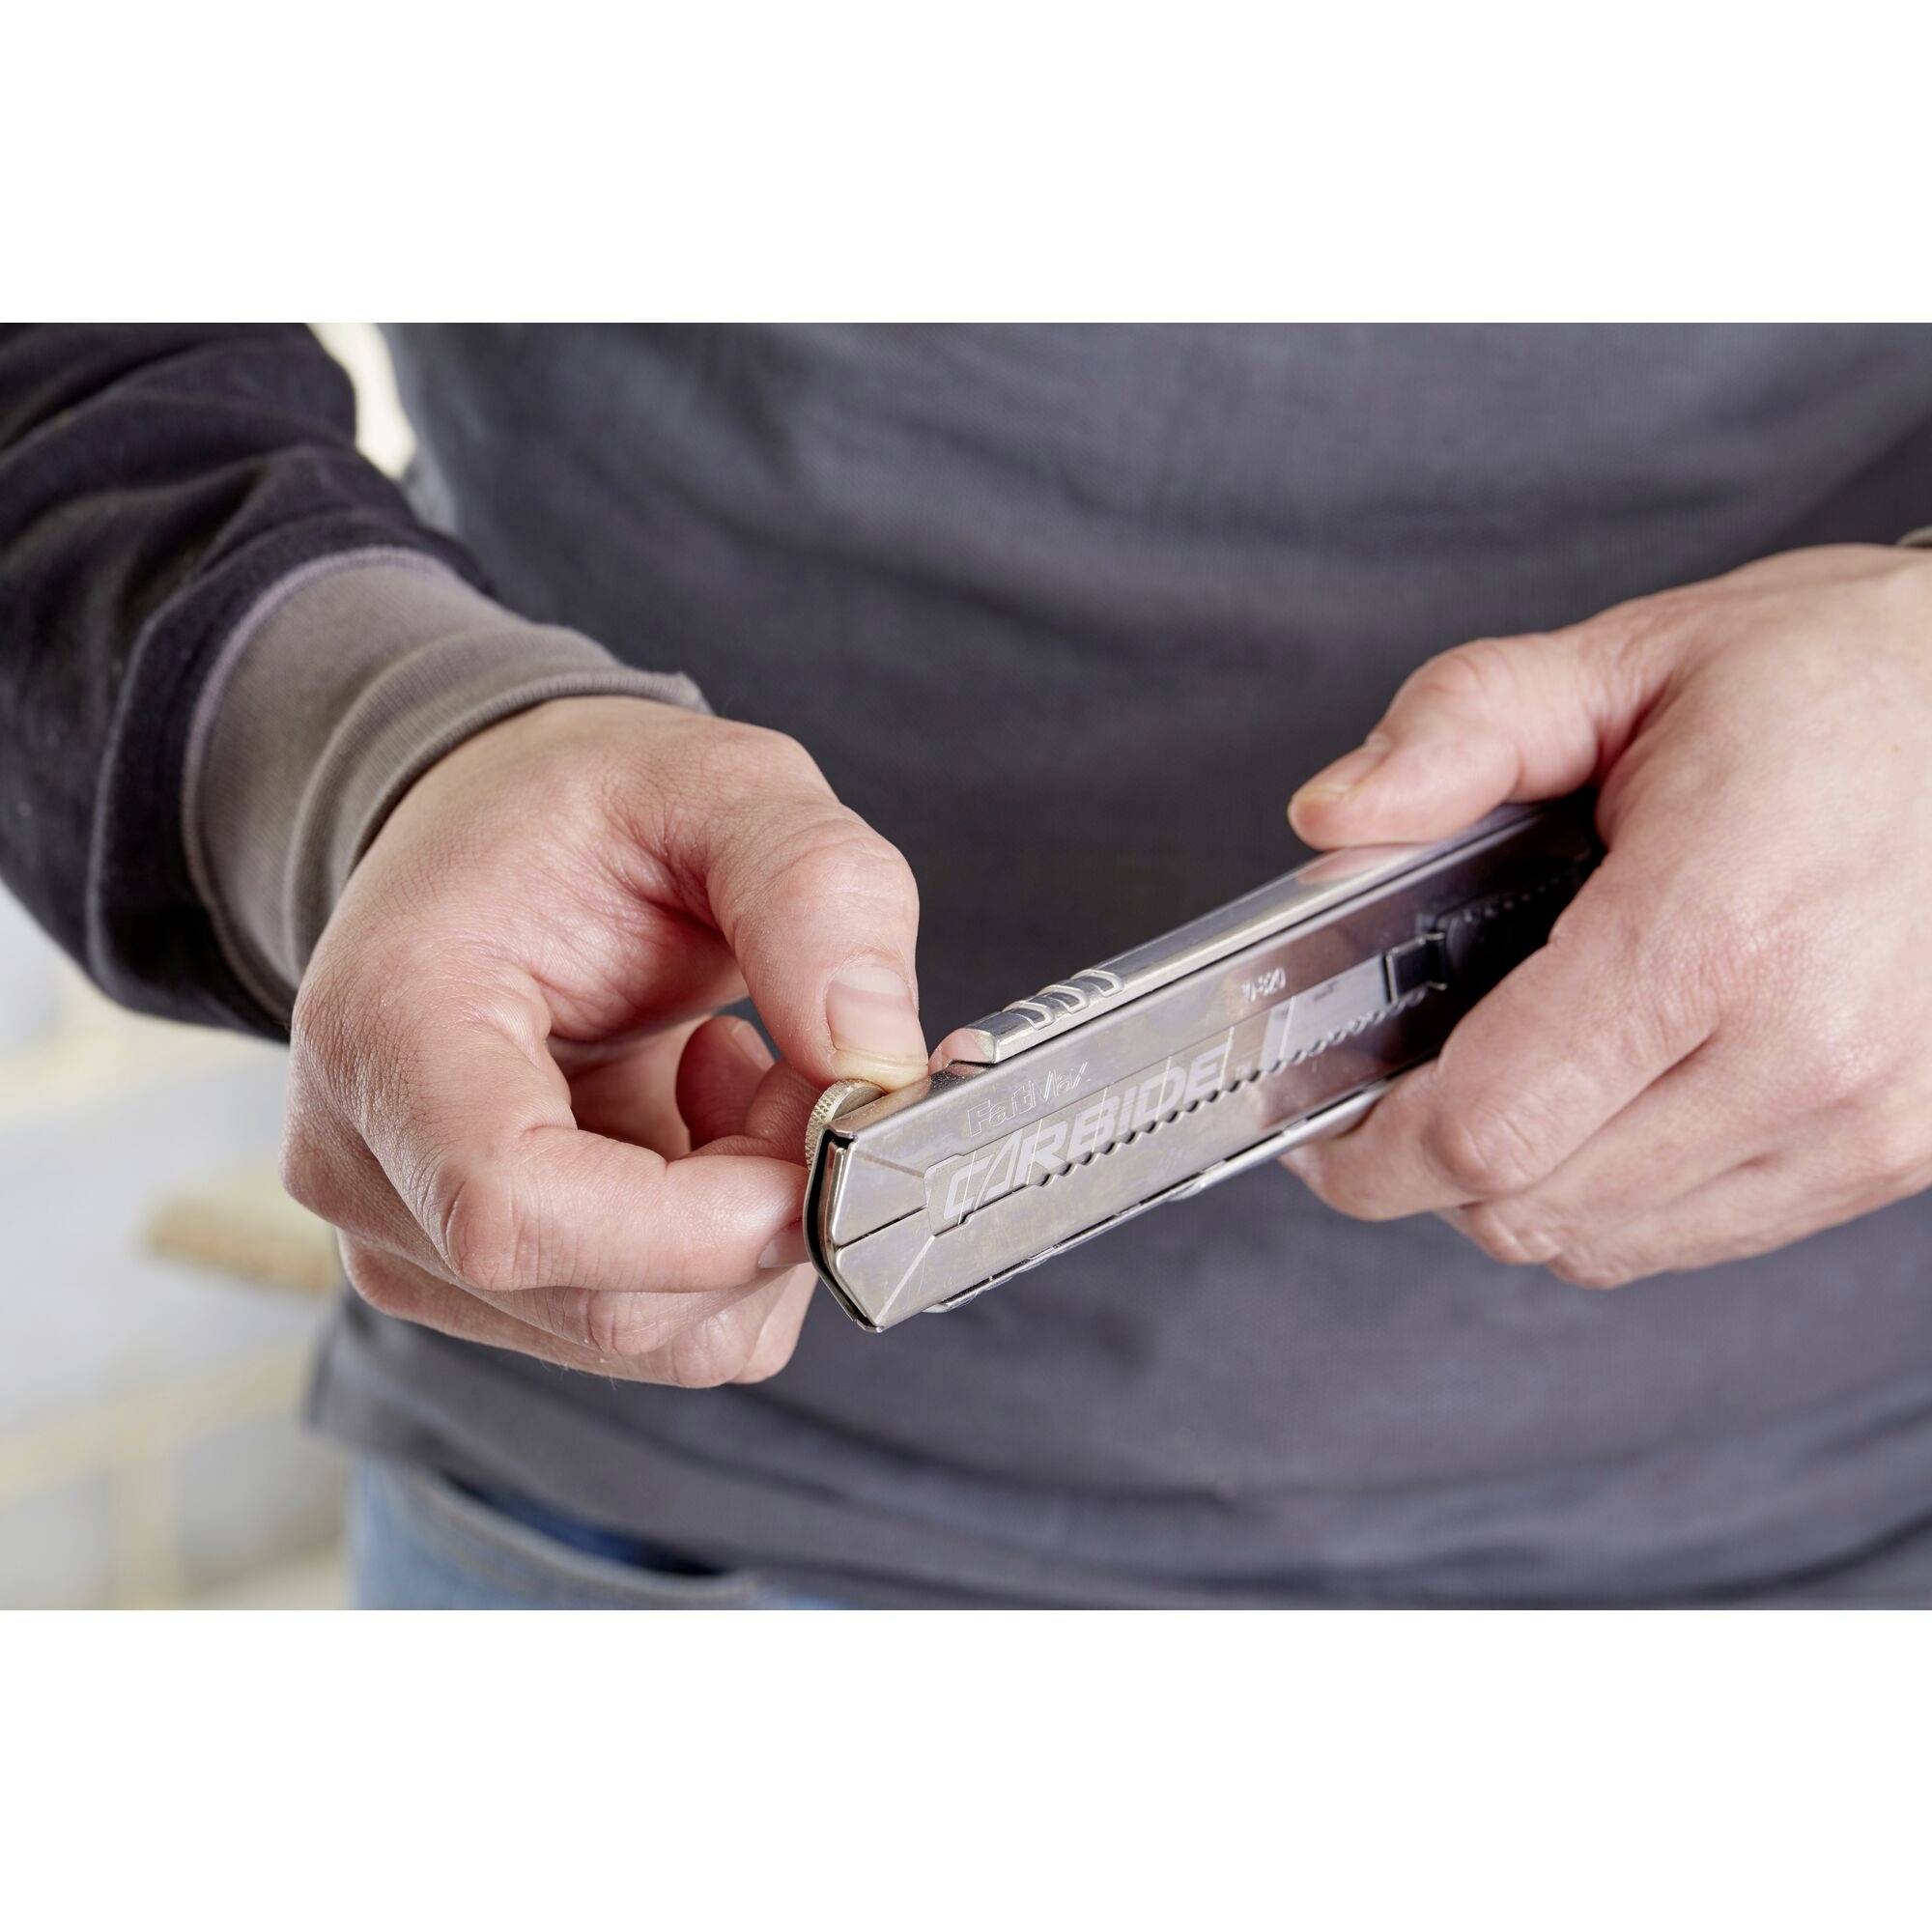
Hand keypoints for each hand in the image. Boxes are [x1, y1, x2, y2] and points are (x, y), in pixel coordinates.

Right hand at [282, 697, 927, 1382]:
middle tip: (810, 1059)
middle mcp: (366, 1165)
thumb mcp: (723, 785)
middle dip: (771, 1203)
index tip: (824, 1119)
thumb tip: (878, 1057)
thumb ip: (814, 889)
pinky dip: (737, 1243)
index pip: (515, 1213)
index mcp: (389, 1027)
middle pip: (613, 1304)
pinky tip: (710, 1118)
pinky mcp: (477, 1285)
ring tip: (746, 1069)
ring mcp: (412, 1244)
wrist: (496, 839)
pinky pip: (664, 1329)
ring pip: (658, 1336)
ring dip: (762, 1222)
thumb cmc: (584, 810)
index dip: (707, 1216)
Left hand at [1281, 544, 1931, 1286]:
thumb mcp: (1629, 658)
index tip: (1322, 1125)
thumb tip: (1334, 817)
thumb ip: (1461, 729)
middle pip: (1529, 1207)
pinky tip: (1608, 1095)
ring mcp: (1868, 1121)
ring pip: (1603, 1245)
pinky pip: (1692, 1236)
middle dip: (1424, 1165)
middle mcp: (1808, 1050)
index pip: (1489, 1126)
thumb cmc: (1834, 683)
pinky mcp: (1901, 1155)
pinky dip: (1612, 1195)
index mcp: (1718, 925)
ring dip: (1519, 1184)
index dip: (1371, 1151)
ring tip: (1509, 1075)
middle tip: (1397, 1086)